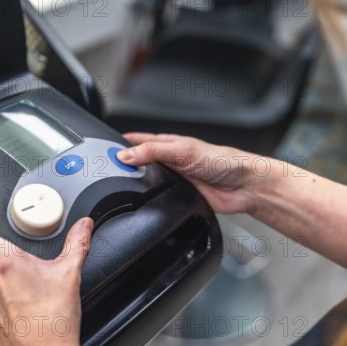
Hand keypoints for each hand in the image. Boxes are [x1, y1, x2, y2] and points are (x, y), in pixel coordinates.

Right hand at [118, 133, 258, 213]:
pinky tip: (140, 203)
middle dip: (122, 166)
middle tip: (104, 170)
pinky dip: (148, 201)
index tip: (102, 150)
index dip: (119, 145)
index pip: (136, 142)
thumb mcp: (182, 151)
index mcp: (167, 144)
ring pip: (146, 182)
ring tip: (116, 187)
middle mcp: (168, 161)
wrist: (244, 186)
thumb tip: (126, 155)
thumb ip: (153, 152)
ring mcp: (172, 180)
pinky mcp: (178, 197)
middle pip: (138, 163)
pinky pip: (157, 199)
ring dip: (134, 185)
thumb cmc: (223, 161)